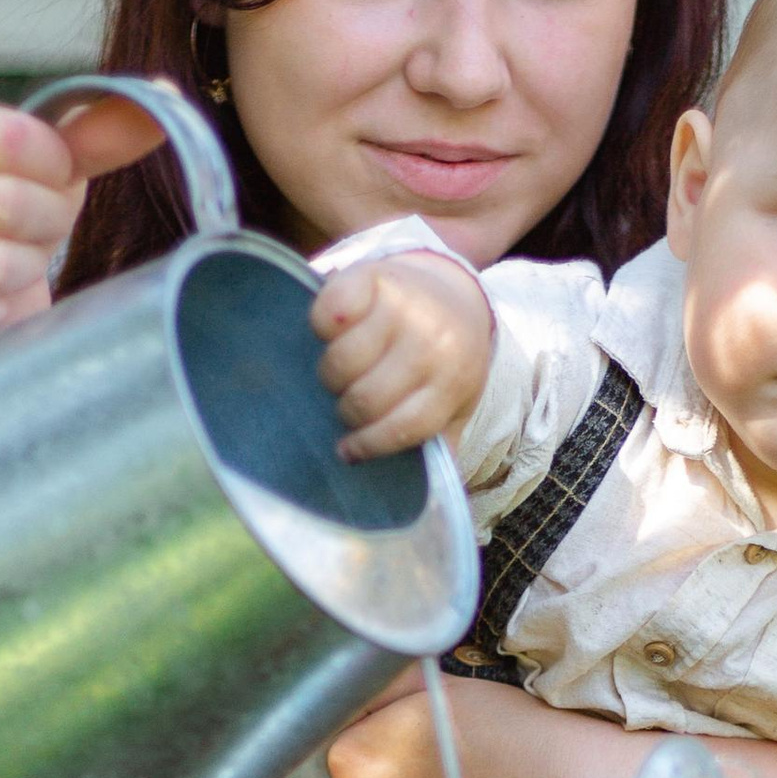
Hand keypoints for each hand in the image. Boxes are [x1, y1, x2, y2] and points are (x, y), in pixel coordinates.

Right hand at [0, 87, 165, 371]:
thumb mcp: (35, 170)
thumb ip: (92, 135)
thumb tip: (164, 99)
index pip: (13, 139)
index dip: (55, 172)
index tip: (49, 185)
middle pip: (6, 205)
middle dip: (43, 230)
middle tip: (32, 238)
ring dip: (17, 278)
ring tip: (4, 273)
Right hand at [309, 249, 492, 458]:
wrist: (451, 288)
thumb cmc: (445, 356)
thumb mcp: (456, 400)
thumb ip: (440, 443)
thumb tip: (428, 502)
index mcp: (455, 377)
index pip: (402, 427)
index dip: (369, 446)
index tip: (349, 452)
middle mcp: (433, 339)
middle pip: (366, 398)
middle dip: (347, 410)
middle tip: (347, 403)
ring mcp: (402, 304)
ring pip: (341, 361)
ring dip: (331, 373)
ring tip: (339, 372)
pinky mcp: (372, 275)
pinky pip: (326, 314)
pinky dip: (321, 326)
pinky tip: (333, 332)